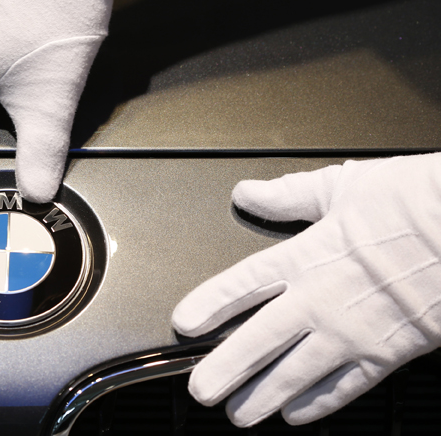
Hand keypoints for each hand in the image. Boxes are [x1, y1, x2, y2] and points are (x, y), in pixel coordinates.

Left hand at [173, 154, 440, 426]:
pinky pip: (343, 387)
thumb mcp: (343, 186)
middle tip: (201, 390)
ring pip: (294, 374)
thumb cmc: (415, 202)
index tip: (184, 323)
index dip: (208, 306)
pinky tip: (297, 413)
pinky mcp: (387, 353)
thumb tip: (248, 193)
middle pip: (258, 342)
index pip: (241, 285)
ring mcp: (352, 332)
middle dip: (224, 370)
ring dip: (262, 397)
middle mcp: (320, 299)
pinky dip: (317, 403)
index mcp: (305, 255)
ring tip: (238, 414)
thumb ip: (288, 195)